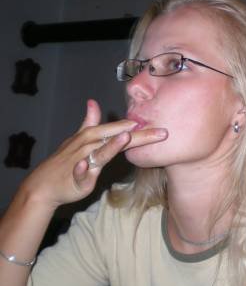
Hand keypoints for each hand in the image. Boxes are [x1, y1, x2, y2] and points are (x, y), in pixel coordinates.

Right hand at [20, 99, 167, 208]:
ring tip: (124, 138)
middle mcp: (89, 146)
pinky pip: (79, 173)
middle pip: (115, 139)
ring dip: (110, 145)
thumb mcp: (78, 139)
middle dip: (136, 134)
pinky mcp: (76, 178)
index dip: (140, 129)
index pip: (121, 131)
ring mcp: (82, 161)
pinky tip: (86, 166)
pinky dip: (81, 169)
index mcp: (94, 138)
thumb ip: (89, 122)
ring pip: (98, 153)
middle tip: (159, 132)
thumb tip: (92, 102)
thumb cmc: (66, 160)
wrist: (45, 183)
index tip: (161, 125)